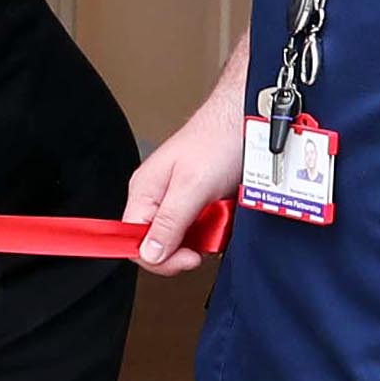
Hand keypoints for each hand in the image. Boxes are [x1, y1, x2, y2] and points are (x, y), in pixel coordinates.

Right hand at [127, 106, 245, 273]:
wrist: (247, 121)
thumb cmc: (217, 141)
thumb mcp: (192, 186)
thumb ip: (168, 222)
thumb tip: (149, 253)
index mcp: (143, 192)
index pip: (132, 241)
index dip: (157, 257)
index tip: (185, 259)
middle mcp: (155, 198)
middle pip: (156, 245)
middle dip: (182, 250)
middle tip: (203, 247)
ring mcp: (176, 201)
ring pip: (179, 240)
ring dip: (201, 240)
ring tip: (216, 225)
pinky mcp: (196, 203)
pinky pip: (197, 230)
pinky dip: (212, 230)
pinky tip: (221, 220)